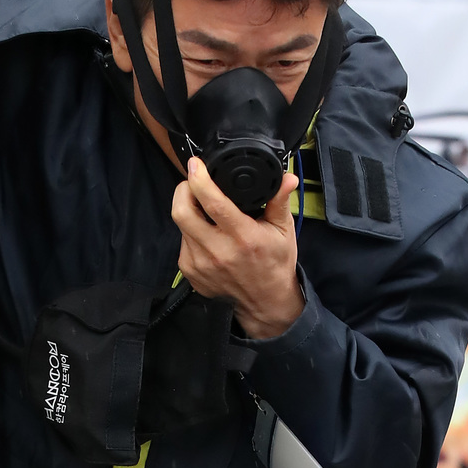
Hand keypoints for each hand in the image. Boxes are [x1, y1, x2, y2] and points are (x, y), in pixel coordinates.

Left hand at [172, 157, 304, 339]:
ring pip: (180, 226)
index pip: (213, 203)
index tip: (195, 165)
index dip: (200, 180)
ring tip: (203, 207)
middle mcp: (218, 252)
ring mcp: (201, 264)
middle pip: (182, 212)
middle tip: (192, 182)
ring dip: (188, 210)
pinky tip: (205, 232)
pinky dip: (190, 231)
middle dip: (183, 190)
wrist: (264, 302)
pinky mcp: (190, 273)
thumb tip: (286, 177)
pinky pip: (182, 243)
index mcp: (243, 237)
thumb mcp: (283, 230)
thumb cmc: (274, 264)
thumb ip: (279, 201)